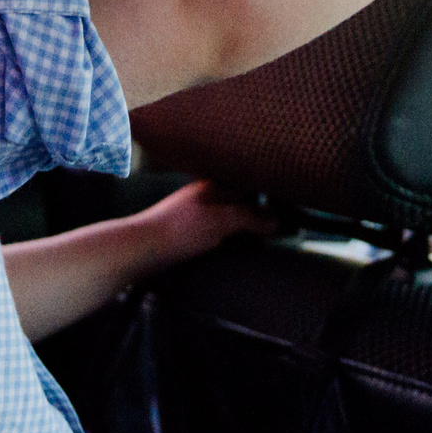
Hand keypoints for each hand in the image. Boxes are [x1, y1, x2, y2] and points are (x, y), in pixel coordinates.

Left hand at [132, 180, 277, 266]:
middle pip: (243, 199)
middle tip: (286, 225)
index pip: (250, 182)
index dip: (271, 193)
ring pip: (233, 216)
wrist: (139, 250)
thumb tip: (277, 220)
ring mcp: (198, 213)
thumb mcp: (220, 221)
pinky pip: (221, 230)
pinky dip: (234, 236)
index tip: (292, 206)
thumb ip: (250, 218)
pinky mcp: (191, 232)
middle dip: (262, 211)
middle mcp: (207, 196)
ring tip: (270, 235)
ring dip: (249, 225)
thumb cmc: (176, 231)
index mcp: (214, 185)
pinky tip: (241, 246)